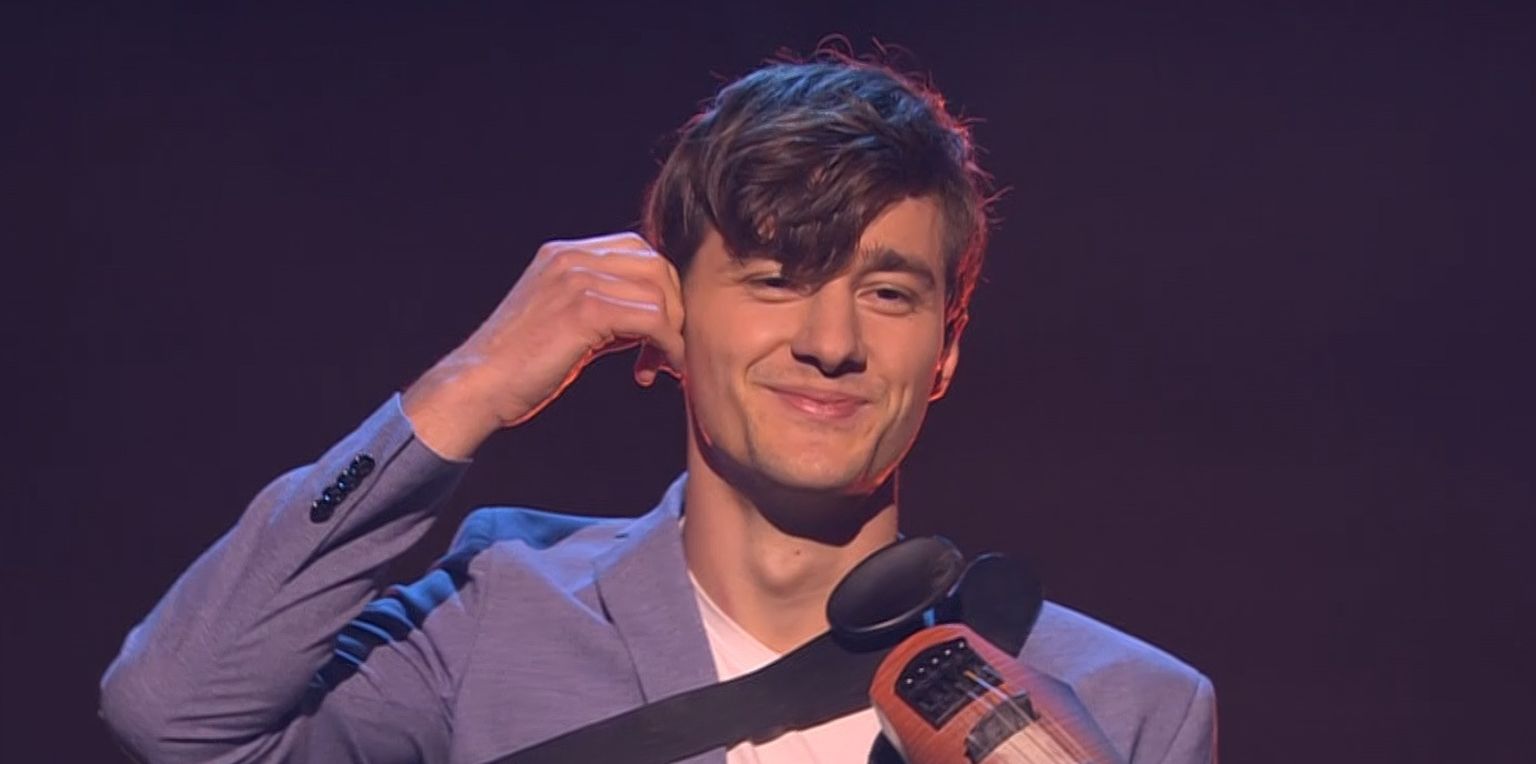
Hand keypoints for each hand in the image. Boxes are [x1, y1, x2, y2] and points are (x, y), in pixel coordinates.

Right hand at [403, 232, 684, 459]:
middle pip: (657, 265)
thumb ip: (605, 308)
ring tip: (660, 366)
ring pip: (660, 292)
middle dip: (674, 309)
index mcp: (565, 254)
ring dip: (672, 333)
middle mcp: (572, 257)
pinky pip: (652, 319)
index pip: (639, 250)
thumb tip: (655, 319)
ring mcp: (577, 280)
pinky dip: (668, 346)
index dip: (661, 290)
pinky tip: (659, 370)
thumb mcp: (564, 321)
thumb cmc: (520, 366)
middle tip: (667, 351)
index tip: (661, 332)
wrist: (477, 386)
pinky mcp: (584, 310)